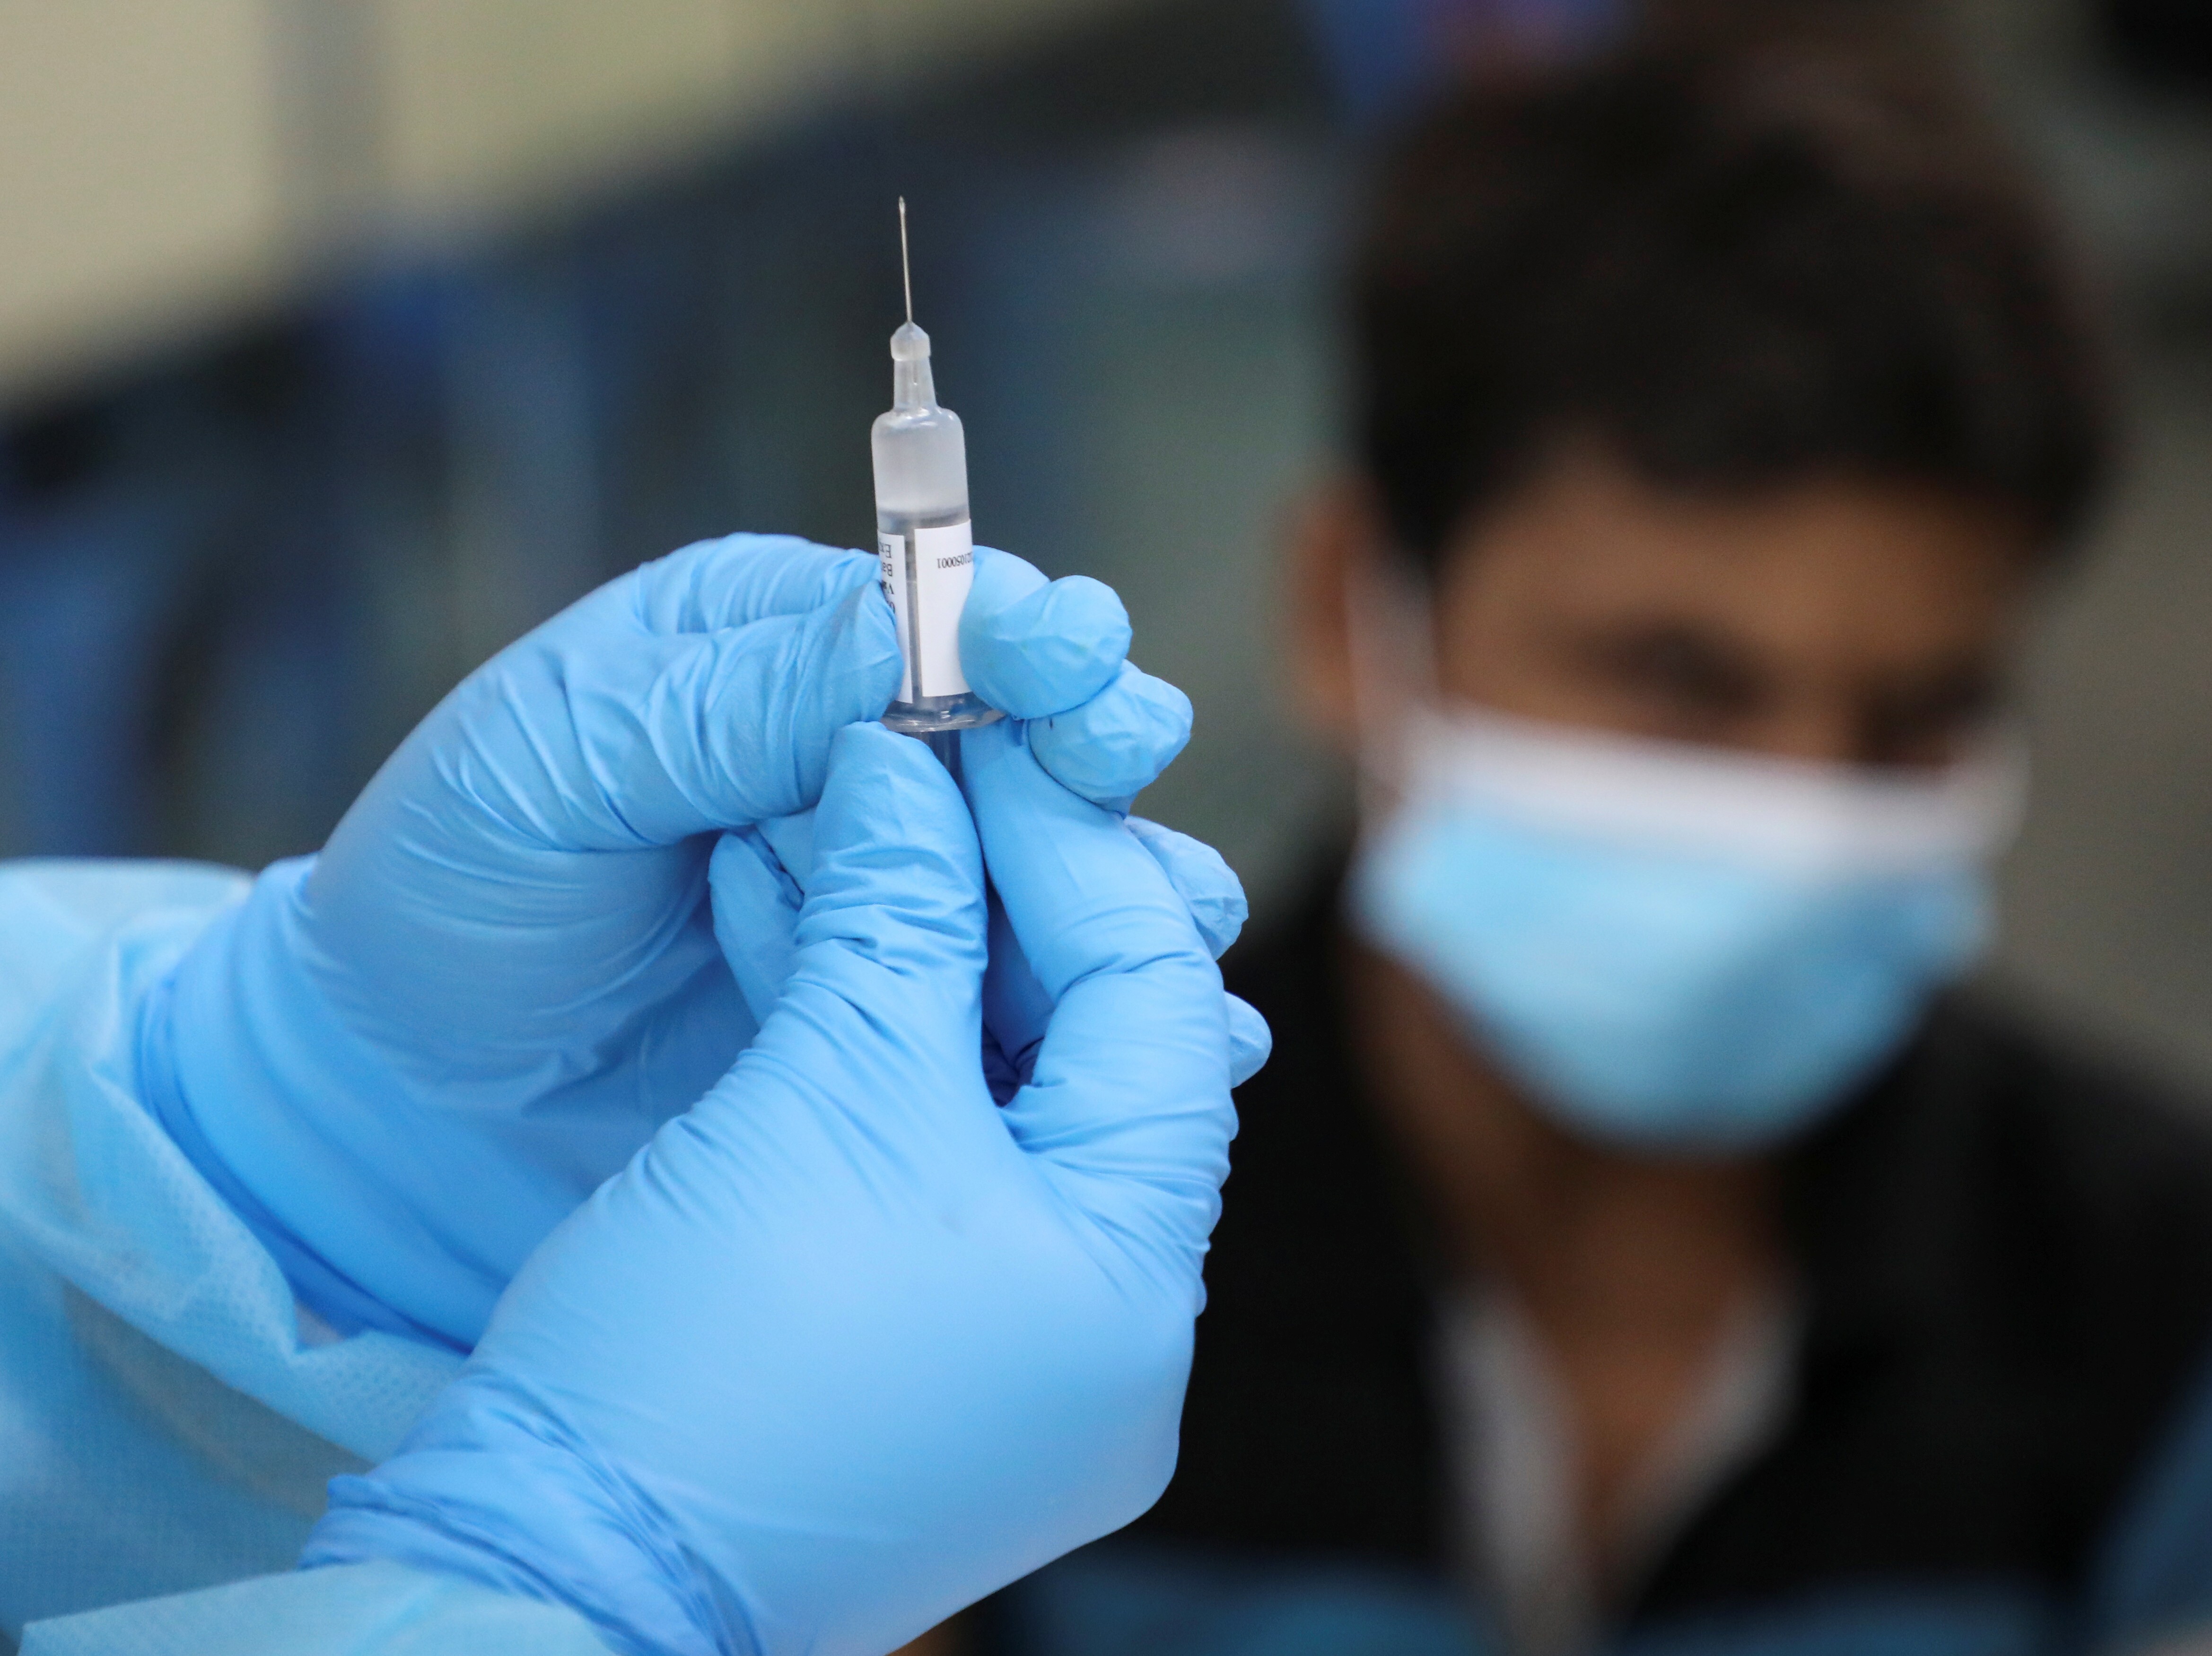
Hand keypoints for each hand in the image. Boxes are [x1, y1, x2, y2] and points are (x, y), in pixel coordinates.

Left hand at [139, 535, 1193, 1349]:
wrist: (400, 1094)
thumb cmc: (451, 894)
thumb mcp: (554, 761)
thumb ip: (728, 701)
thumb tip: (903, 643)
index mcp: (780, 650)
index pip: (945, 614)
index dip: (1020, 625)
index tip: (1058, 653)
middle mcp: (868, 766)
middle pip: (1039, 737)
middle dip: (1099, 738)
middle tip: (1117, 751)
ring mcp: (905, 899)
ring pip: (1068, 877)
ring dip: (1129, 886)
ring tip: (1168, 918)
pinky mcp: (916, 1019)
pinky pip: (1038, 1003)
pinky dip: (1114, 1017)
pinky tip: (1184, 1039)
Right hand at [303, 720, 1245, 1655]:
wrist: (547, 1572)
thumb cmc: (702, 1353)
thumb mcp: (821, 1096)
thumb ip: (894, 913)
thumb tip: (910, 766)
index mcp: (1136, 1280)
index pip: (1156, 1000)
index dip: (1070, 846)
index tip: (989, 737)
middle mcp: (1112, 1334)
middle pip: (1090, 1051)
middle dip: (997, 899)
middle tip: (926, 773)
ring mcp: (1020, 1360)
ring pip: (1000, 1101)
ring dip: (918, 961)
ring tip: (847, 829)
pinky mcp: (922, 1358)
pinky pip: (933, 1169)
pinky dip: (875, 1057)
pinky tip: (800, 939)